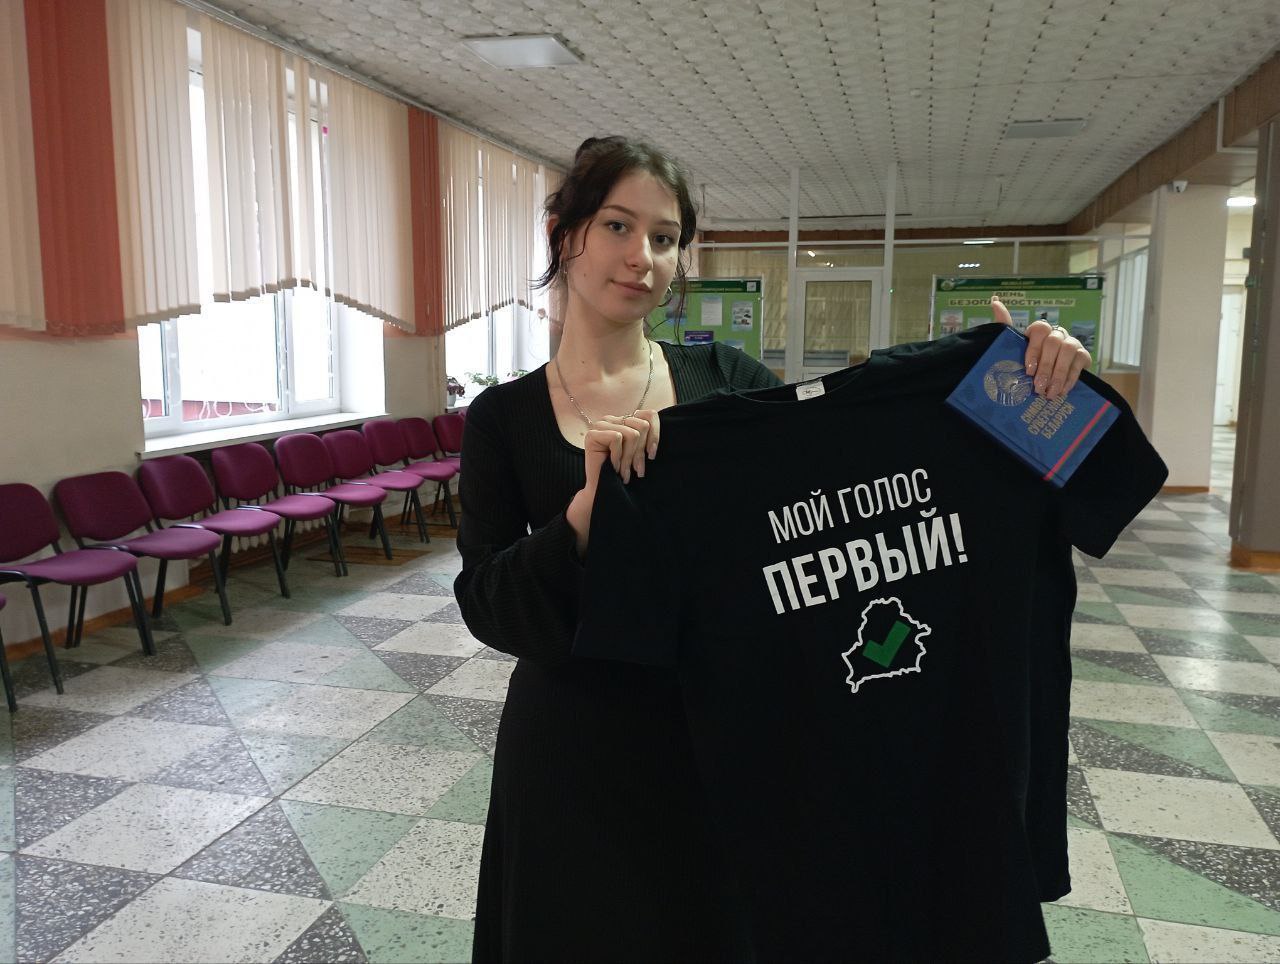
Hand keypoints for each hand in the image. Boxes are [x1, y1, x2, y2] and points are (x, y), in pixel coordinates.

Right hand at [565, 410, 660, 557]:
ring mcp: (600, 425)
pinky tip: (612, 466)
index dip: (655, 435)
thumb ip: (647, 436)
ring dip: (629, 458)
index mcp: (623, 420)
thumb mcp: (640, 452)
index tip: (652, 455)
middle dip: (640, 452)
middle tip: (636, 470)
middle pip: (642, 426)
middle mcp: (612, 419)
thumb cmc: (622, 474)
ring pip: (631, 434)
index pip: (649, 415)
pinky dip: (617, 456)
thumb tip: (664, 426)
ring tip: (624, 471)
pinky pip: (617, 438)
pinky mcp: (592, 434)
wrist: (603, 492)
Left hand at [991, 296, 1091, 399]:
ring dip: (1059, 373)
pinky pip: (1079, 363)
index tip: (1028, 371)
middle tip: (1038, 387)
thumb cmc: (1028, 360)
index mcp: (1039, 330)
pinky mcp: (1083, 355)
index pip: (1039, 331)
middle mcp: (1056, 334)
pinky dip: (1070, 378)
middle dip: (1046, 367)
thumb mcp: (1014, 346)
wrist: (1049, 375)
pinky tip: (1062, 390)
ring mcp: (1071, 343)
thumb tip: (994, 300)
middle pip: (1053, 343)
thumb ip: (1004, 325)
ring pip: (1068, 352)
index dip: (1034, 351)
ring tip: (1050, 392)